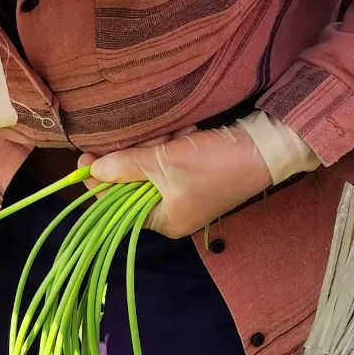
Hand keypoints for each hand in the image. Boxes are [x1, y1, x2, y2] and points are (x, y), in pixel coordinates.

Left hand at [79, 124, 273, 238]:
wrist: (268, 147)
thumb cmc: (216, 163)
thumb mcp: (165, 162)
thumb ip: (126, 165)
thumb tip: (94, 170)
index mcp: (163, 221)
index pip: (116, 207)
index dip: (100, 183)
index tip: (85, 158)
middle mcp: (172, 213)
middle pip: (132, 185)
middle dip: (137, 157)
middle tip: (151, 138)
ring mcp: (186, 195)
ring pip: (150, 168)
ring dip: (157, 146)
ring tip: (175, 134)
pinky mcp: (197, 175)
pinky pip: (170, 160)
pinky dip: (173, 144)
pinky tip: (188, 133)